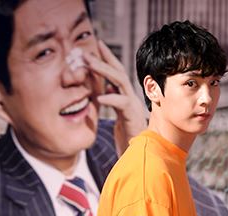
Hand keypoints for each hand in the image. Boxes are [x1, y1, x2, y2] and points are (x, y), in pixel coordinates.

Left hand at [84, 39, 146, 155]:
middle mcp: (131, 99)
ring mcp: (133, 106)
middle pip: (118, 72)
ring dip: (104, 71)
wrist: (141, 158)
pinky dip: (110, 98)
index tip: (95, 45)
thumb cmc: (129, 141)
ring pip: (120, 82)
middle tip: (86, 50)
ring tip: (88, 63)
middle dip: (103, 58)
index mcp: (126, 98)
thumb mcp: (117, 118)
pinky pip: (121, 104)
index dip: (106, 59)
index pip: (116, 74)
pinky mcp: (132, 117)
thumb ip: (112, 104)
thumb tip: (104, 89)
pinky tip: (98, 97)